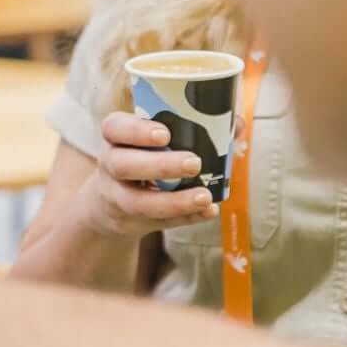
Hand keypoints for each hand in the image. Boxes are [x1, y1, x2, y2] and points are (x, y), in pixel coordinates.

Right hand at [81, 112, 217, 237]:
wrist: (110, 204)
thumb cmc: (143, 158)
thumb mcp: (152, 141)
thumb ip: (191, 128)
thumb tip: (236, 124)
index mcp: (115, 138)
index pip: (114, 128)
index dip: (137, 131)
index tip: (166, 134)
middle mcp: (110, 166)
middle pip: (123, 165)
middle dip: (160, 166)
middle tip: (194, 163)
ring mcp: (117, 197)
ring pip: (137, 202)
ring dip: (173, 201)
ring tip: (204, 196)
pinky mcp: (131, 221)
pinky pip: (157, 223)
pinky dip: (185, 218)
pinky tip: (207, 211)